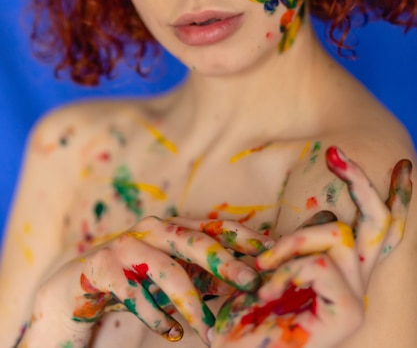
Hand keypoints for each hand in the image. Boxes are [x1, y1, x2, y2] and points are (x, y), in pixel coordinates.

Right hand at [20, 216, 271, 346]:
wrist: (82, 283)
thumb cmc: (140, 277)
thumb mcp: (176, 273)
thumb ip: (207, 274)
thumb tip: (252, 281)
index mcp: (175, 227)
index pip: (215, 226)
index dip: (243, 236)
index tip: (270, 252)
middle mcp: (154, 228)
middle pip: (195, 241)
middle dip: (225, 260)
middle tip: (250, 280)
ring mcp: (128, 244)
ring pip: (166, 270)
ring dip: (190, 302)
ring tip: (207, 328)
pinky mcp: (104, 267)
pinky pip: (133, 293)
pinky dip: (154, 316)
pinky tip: (170, 333)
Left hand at [211, 149, 411, 347]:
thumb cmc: (255, 316)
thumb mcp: (273, 268)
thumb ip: (298, 243)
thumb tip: (322, 210)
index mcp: (346, 271)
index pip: (381, 229)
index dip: (396, 197)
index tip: (402, 165)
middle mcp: (358, 281)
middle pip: (377, 221)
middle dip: (360, 181)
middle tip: (333, 152)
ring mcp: (356, 297)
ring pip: (336, 234)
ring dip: (292, 243)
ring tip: (262, 269)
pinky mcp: (349, 312)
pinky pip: (319, 264)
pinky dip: (286, 270)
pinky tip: (267, 291)